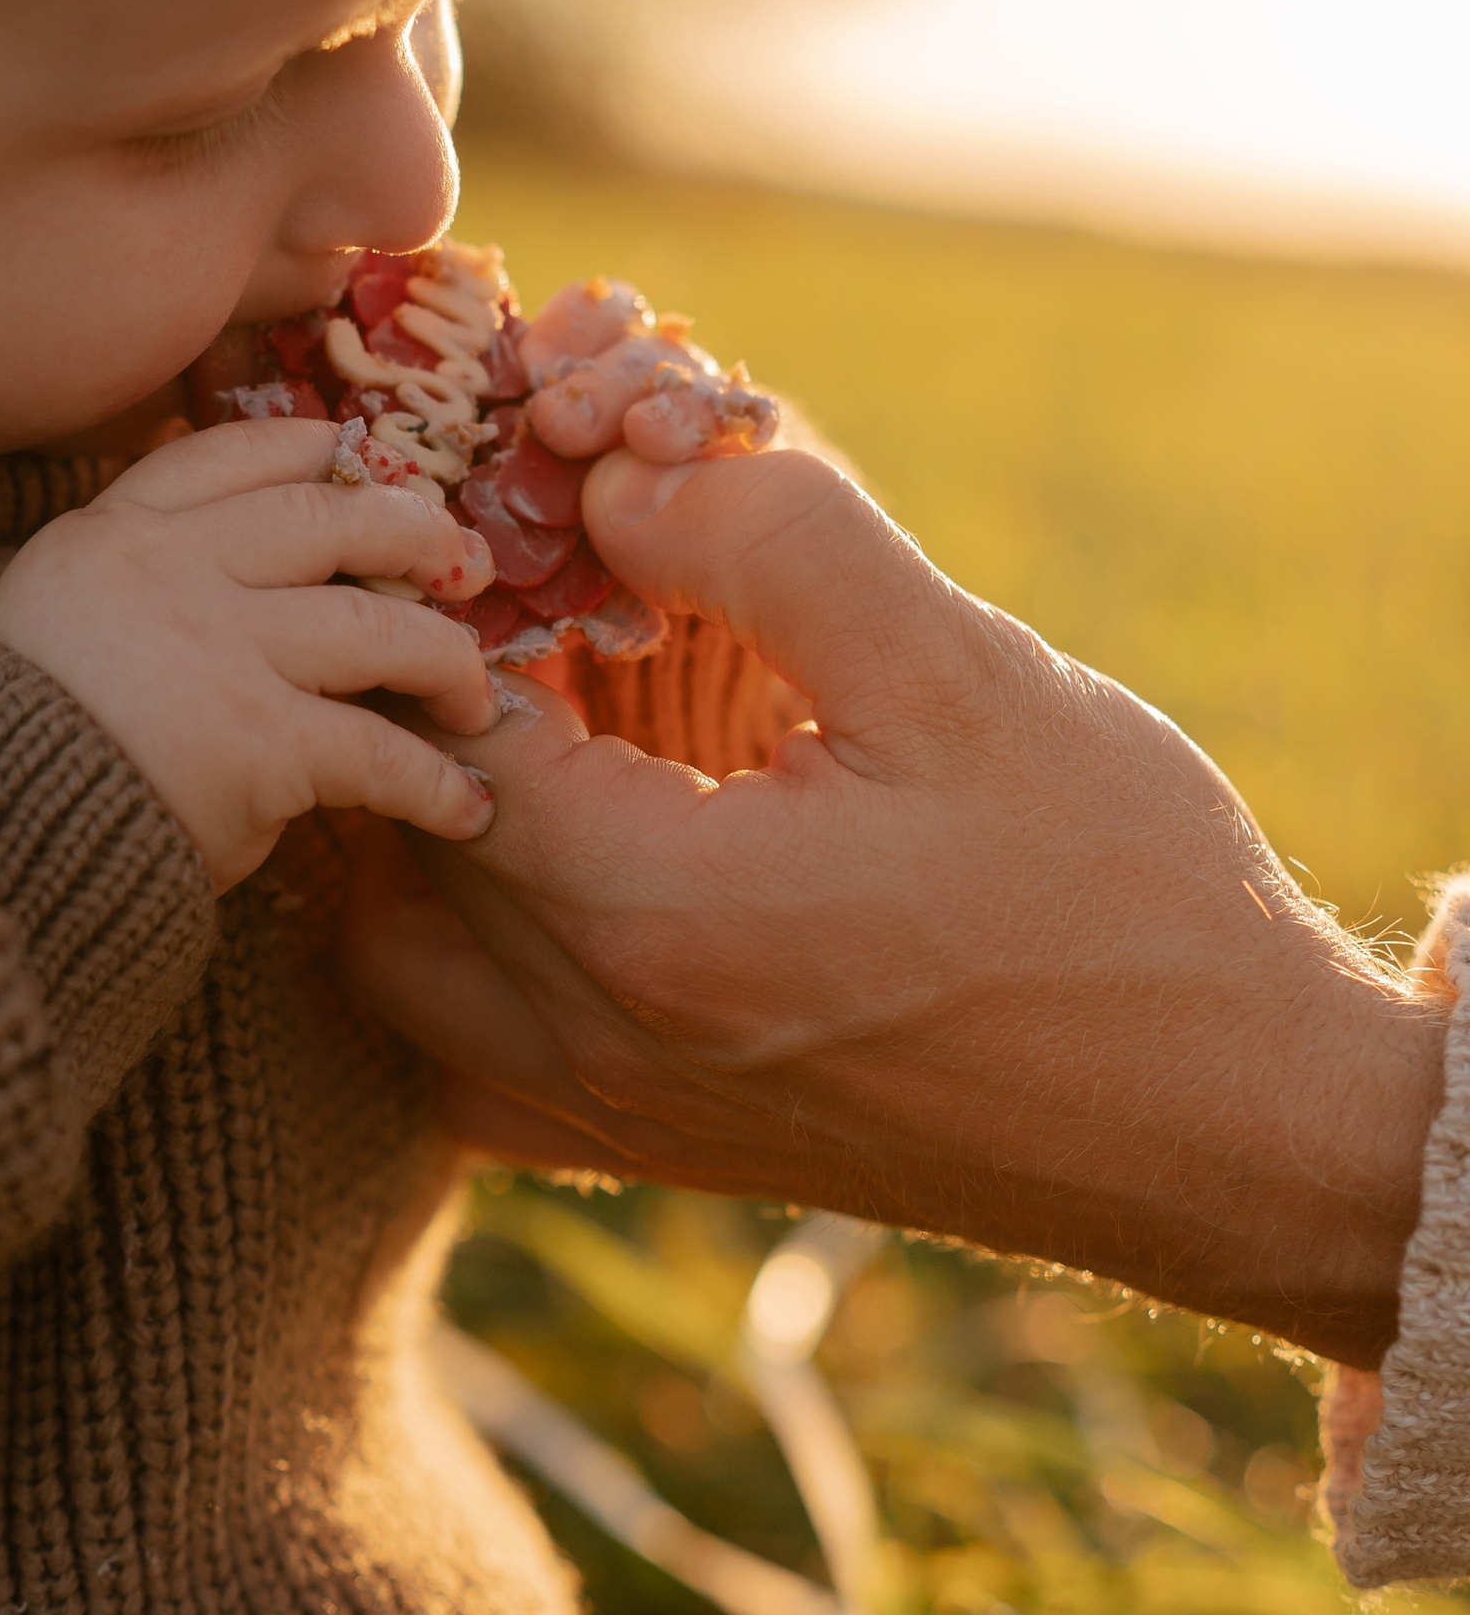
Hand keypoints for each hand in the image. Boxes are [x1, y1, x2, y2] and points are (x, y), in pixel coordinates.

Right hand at [0, 414, 499, 890]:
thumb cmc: (17, 752)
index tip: (356, 458)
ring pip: (379, 627)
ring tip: (475, 696)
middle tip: (457, 564)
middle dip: (413, 533)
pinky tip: (465, 807)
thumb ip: (130, 584)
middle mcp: (171, 572)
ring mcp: (221, 651)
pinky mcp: (262, 741)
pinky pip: (381, 752)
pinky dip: (436, 783)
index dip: (309, 451)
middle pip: (329, 518)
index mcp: (111, 537)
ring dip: (447, 661)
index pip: (230, 457)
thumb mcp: (49, 621)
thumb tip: (236, 566)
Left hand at [341, 444, 1447, 1365]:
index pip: (438, 721)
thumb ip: (776, 541)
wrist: (1225, 1122)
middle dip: (427, 688)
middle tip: (506, 588)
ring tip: (517, 712)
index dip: (455, 585)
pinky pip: (456, 1055)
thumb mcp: (962, 675)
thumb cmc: (1118, 893)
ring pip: (391, 957)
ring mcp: (608, 1114)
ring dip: (417, 819)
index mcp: (653, 914)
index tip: (515, 503)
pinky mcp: (645, 1153)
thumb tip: (616, 461)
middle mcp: (593, 1038)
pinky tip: (550, 849)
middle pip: (391, 832)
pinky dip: (455, 942)